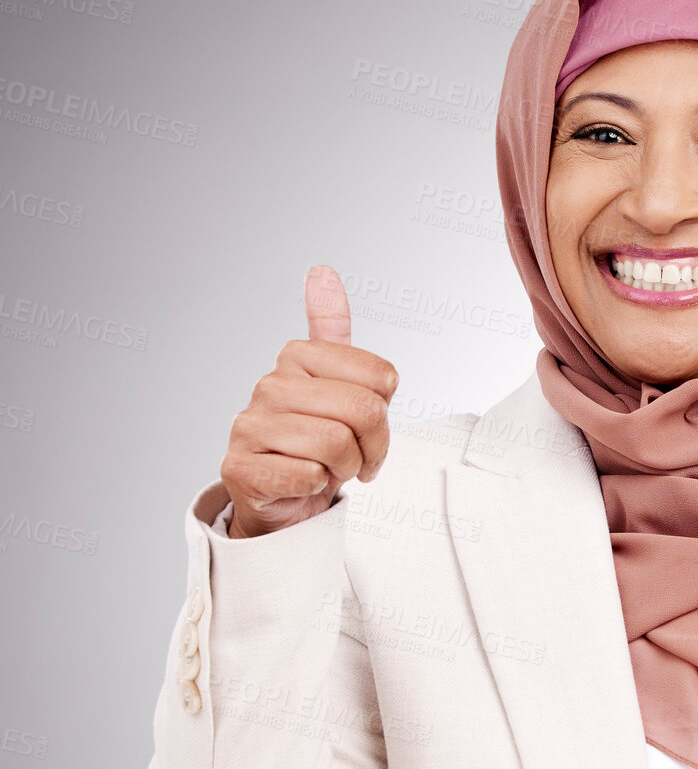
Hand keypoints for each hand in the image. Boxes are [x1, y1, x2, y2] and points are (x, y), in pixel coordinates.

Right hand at [220, 265, 398, 538]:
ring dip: (346, 468)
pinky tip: (303, 482)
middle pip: (363, 411)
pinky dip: (317, 486)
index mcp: (297, 357)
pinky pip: (307, 475)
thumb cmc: (315, 440)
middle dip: (373, 446)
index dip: (386, 411)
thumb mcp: (336, 382)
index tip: (370, 427)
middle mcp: (269, 385)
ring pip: (336, 444)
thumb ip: (331, 329)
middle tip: (357, 458)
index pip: (381, 377)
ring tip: (330, 469)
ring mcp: (249, 426)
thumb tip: (321, 271)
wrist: (281, 497)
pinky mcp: (240, 468)